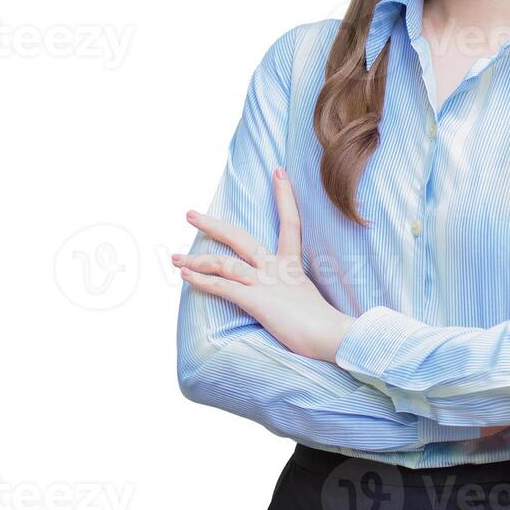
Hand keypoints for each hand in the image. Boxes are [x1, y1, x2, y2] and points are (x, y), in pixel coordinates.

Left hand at [173, 167, 354, 362]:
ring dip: (195, 259)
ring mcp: (265, 282)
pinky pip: (222, 286)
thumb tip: (290, 300)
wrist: (335, 337)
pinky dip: (201, 280)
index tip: (278, 171)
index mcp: (292, 265)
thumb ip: (295, 292)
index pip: (290, 222)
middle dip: (211, 225)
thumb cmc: (327, 328)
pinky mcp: (256, 300)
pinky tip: (185, 276)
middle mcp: (276, 268)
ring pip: (223, 262)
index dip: (285, 195)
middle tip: (189, 214)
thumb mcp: (309, 301)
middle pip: (239, 237)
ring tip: (174, 258)